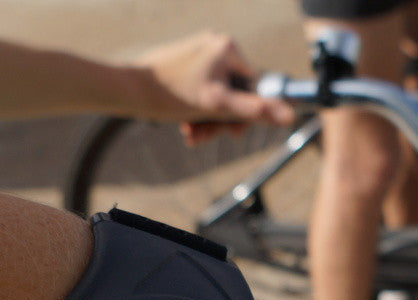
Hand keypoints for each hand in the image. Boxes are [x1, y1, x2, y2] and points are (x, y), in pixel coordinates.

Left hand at [132, 32, 293, 142]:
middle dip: (220, 120)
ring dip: (207, 120)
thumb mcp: (217, 106)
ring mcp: (199, 52)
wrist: (128, 89)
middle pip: (234, 92)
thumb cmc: (171, 94)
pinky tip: (185, 124)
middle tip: (204, 136)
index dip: (247, 114)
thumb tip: (290, 116)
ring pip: (216, 95)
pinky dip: (197, 110)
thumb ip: (255, 111)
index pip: (254, 86)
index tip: (233, 133)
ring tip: (191, 133)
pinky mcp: (185, 62)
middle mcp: (215, 44)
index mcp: (227, 48)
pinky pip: (201, 90)